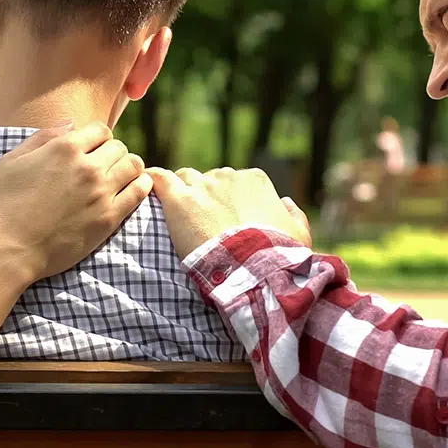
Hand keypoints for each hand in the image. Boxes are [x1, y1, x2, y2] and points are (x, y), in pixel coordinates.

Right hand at [0, 121, 150, 283]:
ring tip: (117, 177)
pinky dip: (141, 185)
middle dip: (111, 153)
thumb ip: (43, 137)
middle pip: (119, 147)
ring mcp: (101, 193)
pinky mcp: (109, 218)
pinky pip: (139, 192)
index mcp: (64, 148)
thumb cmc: (4, 204)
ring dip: (128, 167)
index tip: (91, 150)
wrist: (10, 249)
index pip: (100, 130)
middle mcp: (87, 167)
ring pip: (134, 166)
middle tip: (102, 166)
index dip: (97, 138)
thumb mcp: (12, 161)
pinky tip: (133, 188)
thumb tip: (71, 125)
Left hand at [148, 166, 310, 258]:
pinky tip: (147, 185)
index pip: (237, 182)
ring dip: (183, 192)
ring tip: (180, 214)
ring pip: (186, 178)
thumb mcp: (299, 236)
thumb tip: (285, 203)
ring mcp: (202, 187)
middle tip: (204, 223)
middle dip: (207, 197)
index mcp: (256, 181)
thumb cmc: (278, 256)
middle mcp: (228, 177)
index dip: (230, 201)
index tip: (228, 219)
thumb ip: (294, 215)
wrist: (253, 270)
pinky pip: (160, 179)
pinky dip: (153, 180)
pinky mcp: (179, 201)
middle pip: (211, 180)